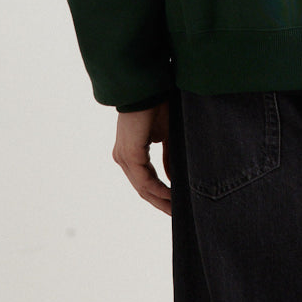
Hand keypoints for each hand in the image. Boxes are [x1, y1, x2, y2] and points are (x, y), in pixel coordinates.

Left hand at [112, 101, 171, 215]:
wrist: (149, 86)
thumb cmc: (158, 105)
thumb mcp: (167, 135)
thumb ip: (168, 157)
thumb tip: (173, 178)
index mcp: (130, 153)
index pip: (144, 181)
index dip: (160, 194)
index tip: (176, 204)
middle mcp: (123, 157)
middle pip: (142, 189)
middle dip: (160, 203)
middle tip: (177, 215)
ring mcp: (124, 157)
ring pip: (143, 188)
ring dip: (161, 200)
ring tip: (177, 209)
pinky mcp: (129, 154)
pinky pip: (144, 180)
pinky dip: (160, 189)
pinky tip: (173, 195)